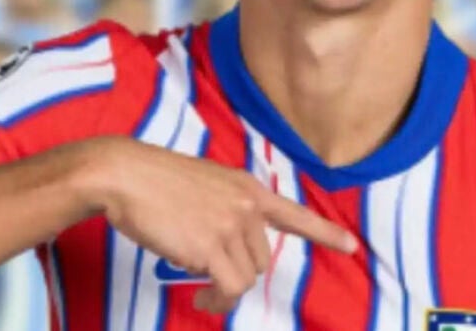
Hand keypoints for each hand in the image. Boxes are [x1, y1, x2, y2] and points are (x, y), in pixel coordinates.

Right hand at [90, 138, 356, 314]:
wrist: (124, 174)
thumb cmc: (152, 180)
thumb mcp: (202, 184)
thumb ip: (223, 208)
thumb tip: (223, 247)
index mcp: (246, 188)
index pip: (293, 213)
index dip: (324, 232)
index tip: (351, 246)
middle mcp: (246, 206)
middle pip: (261, 259)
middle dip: (238, 273)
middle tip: (209, 281)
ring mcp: (230, 225)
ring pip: (246, 277)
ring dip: (225, 291)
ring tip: (202, 293)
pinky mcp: (210, 246)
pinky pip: (228, 288)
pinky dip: (217, 302)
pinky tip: (201, 300)